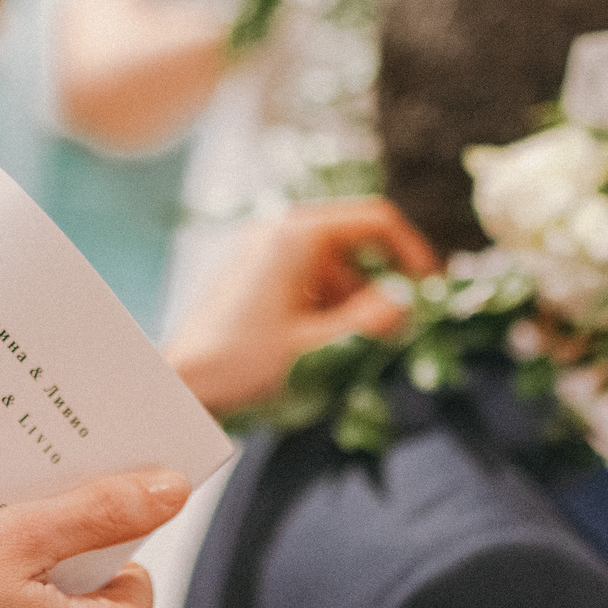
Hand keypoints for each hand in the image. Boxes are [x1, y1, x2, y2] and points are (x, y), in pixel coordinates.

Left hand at [166, 197, 438, 415]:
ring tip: (356, 349)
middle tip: (395, 332)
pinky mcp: (254, 278)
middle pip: (356, 244)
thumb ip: (372, 322)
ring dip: (355, 303)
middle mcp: (279, 233)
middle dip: (380, 287)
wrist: (180, 387)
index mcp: (297, 235)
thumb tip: (411, 304)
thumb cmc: (241, 365)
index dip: (412, 254)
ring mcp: (263, 253)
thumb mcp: (319, 347)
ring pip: (334, 267)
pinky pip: (308, 281)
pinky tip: (324, 349)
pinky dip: (328, 308)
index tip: (427, 293)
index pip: (376, 220)